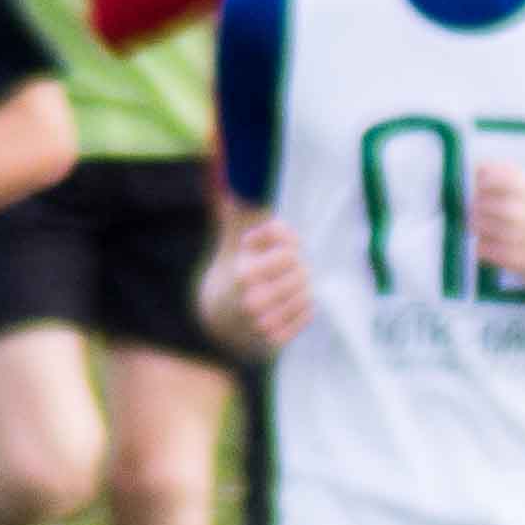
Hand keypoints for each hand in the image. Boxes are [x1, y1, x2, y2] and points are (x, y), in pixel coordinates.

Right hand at [203, 210, 316, 358]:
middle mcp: (253, 300)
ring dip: (301, 286)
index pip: (290, 251)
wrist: (218, 316)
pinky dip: (304, 306)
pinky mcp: (274, 340)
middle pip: (301, 273)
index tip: (273, 246)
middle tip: (285, 268)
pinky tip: (289, 302)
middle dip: (296, 266)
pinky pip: (307, 314)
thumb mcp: (232, 241)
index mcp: (244, 272)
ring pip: (307, 295)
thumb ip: (238, 213)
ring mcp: (264, 323)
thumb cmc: (232, 270)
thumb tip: (237, 184)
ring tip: (287, 285)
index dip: (287, 244)